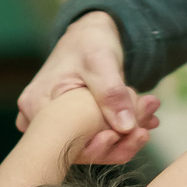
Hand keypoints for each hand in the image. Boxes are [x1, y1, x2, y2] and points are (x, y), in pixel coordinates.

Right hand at [18, 12, 162, 165]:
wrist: (89, 36)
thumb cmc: (89, 42)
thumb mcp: (101, 61)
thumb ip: (112, 93)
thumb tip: (126, 128)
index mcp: (37, 105)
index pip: (67, 142)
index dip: (101, 146)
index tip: (134, 133)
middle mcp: (37, 121)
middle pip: (79, 150)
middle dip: (118, 143)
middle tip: (148, 127)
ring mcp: (51, 127)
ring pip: (89, 148)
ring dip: (123, 140)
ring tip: (150, 121)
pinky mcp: (68, 128)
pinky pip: (93, 140)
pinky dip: (119, 135)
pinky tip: (142, 124)